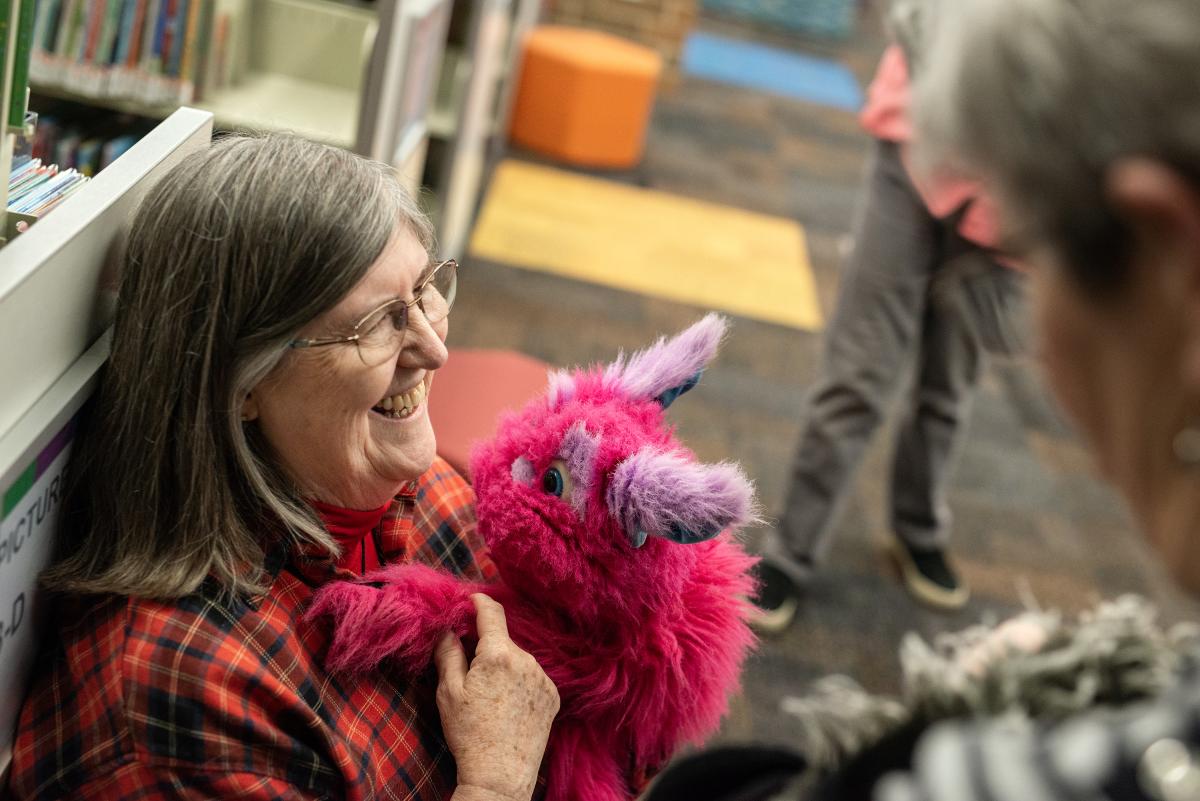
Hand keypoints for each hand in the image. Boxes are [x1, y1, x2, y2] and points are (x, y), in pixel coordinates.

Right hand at [436, 593, 559, 800]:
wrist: (500, 775)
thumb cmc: (469, 734)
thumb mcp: (449, 692)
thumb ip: (448, 654)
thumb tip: (447, 630)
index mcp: (498, 654)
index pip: (491, 613)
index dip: (479, 602)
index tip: (471, 599)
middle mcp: (527, 660)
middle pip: (503, 640)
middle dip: (487, 646)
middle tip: (469, 668)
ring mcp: (544, 678)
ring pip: (518, 659)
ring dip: (504, 666)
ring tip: (490, 697)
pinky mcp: (553, 696)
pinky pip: (533, 677)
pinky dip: (520, 682)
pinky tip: (508, 705)